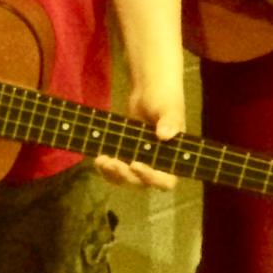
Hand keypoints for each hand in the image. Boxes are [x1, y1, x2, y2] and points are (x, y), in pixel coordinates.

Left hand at [99, 70, 183, 190]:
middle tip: (113, 163)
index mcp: (173, 158)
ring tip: (101, 161)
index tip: (135, 164)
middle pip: (142, 183)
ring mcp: (142, 161)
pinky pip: (117, 170)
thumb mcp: (169, 109)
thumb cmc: (165, 98)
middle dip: (126, 176)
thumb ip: (170, 121)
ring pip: (127, 180)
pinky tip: (99, 158)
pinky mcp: (128, 155)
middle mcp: (158, 164)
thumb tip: (164, 135)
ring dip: (114, 175)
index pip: (166, 181)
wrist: (149, 89)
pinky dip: (107, 168)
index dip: (151, 179)